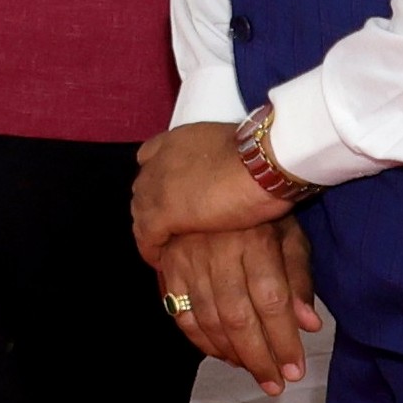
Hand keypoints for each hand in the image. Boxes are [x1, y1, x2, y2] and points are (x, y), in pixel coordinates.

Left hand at [134, 118, 285, 258]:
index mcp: (174, 141)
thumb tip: (228, 170)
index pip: (148, 159)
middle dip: (152, 206)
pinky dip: (151, 249)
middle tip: (167, 227)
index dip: (157, 179)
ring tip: (163, 247)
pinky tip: (160, 261)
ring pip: (141, 212)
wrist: (261, 165)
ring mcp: (157, 186)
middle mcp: (158, 161)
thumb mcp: (231, 149)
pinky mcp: (163, 213)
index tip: (167, 194)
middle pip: (143, 188)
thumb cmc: (260, 157)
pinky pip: (147, 235)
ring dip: (151, 229)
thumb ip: (216, 158)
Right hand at [154, 218, 321, 394]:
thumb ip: (299, 278)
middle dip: (257, 356)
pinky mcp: (168, 262)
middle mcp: (218, 250)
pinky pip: (179, 309)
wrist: (216, 176)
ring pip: (207, 316)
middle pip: (237, 315)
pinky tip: (218, 353)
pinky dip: (197, 337)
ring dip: (230, 352)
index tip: (295, 371)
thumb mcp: (290, 234)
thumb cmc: (261, 210)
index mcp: (255, 241)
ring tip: (250, 371)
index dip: (283, 340)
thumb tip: (309, 325)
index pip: (271, 301)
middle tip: (274, 384)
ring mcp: (188, 256)